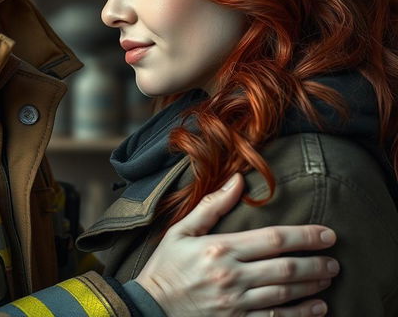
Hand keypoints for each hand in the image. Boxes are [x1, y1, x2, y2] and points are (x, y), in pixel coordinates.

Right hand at [134, 174, 337, 316]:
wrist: (150, 307)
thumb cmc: (166, 266)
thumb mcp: (182, 230)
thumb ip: (212, 206)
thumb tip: (237, 181)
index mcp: (220, 248)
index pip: (272, 239)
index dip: (303, 236)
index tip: (326, 233)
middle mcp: (232, 276)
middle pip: (285, 268)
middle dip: (315, 263)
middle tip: (335, 259)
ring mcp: (236, 304)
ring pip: (285, 294)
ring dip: (312, 286)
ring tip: (329, 278)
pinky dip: (300, 315)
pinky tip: (317, 308)